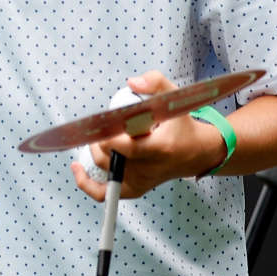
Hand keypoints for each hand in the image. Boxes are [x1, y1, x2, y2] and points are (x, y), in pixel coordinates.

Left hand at [69, 71, 228, 199]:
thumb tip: (131, 82)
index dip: (108, 136)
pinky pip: (105, 193)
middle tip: (101, 127)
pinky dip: (87, 183)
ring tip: (96, 138)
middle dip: (98, 141)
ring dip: (93, 154)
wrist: (199, 154)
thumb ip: (156, 83)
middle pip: (109, 159)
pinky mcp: (135, 188)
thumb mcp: (174, 100)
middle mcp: (149, 168)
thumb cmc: (183, 126)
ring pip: (104, 172)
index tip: (104, 121)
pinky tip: (78, 168)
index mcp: (159, 148)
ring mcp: (141, 180)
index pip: (124, 147)